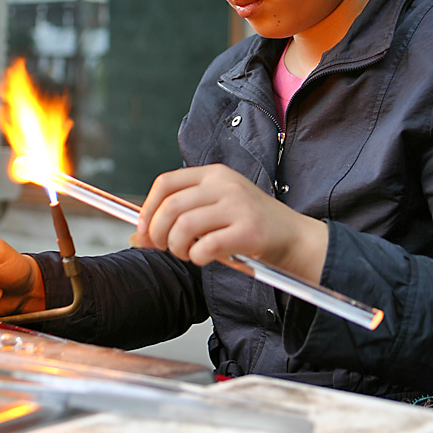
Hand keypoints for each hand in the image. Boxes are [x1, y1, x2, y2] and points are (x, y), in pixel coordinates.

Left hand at [134, 164, 327, 281]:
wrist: (294, 237)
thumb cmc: (251, 223)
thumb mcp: (218, 205)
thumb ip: (183, 213)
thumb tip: (138, 234)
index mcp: (214, 174)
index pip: (165, 183)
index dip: (147, 208)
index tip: (144, 229)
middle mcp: (224, 184)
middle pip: (171, 206)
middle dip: (158, 233)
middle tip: (164, 247)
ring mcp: (237, 206)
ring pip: (184, 227)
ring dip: (177, 248)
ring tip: (186, 253)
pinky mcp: (248, 231)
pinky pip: (205, 246)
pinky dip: (196, 257)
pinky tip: (204, 258)